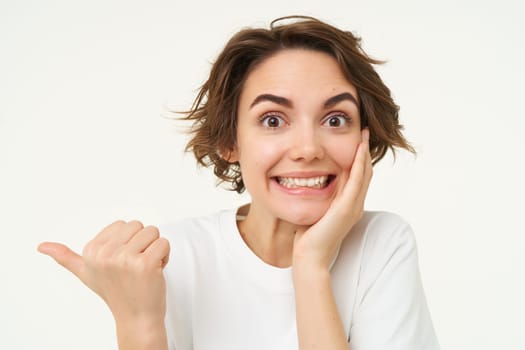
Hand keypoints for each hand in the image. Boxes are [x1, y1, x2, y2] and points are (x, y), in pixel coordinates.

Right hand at [37, 220, 169, 324]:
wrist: (136, 317)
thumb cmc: (115, 293)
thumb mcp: (86, 273)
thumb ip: (65, 257)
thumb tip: (42, 246)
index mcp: (91, 250)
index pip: (123, 224)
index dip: (128, 242)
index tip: (122, 262)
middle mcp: (105, 253)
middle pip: (139, 225)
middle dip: (143, 243)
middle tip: (135, 266)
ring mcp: (124, 259)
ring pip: (153, 232)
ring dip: (155, 250)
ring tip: (144, 268)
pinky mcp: (145, 264)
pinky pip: (163, 243)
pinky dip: (165, 256)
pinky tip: (155, 271)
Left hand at [293, 128, 372, 269]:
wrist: (309, 257)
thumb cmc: (307, 237)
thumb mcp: (315, 211)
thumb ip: (317, 198)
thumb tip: (307, 183)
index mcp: (348, 206)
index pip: (356, 177)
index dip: (358, 158)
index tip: (356, 141)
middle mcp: (355, 205)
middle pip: (364, 173)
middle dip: (364, 151)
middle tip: (364, 131)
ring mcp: (353, 207)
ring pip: (363, 174)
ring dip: (364, 153)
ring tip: (364, 135)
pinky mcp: (348, 208)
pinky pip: (356, 181)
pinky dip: (359, 164)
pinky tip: (359, 149)